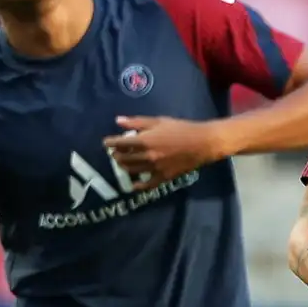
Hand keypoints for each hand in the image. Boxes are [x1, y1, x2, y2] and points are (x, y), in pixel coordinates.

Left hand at [103, 116, 225, 190]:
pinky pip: (147, 184)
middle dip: (116, 155)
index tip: (105, 143)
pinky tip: (134, 184)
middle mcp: (147, 156)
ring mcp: (155, 168)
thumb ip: (137, 122)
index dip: (110, 143)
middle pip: (124, 158)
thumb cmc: (181, 128)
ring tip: (122, 164)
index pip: (120, 143)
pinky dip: (138, 185)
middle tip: (114, 153)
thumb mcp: (159, 121)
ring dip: (124, 167)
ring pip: (132, 170)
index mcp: (145, 140)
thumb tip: (118, 121)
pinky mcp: (164, 176)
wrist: (202, 143)